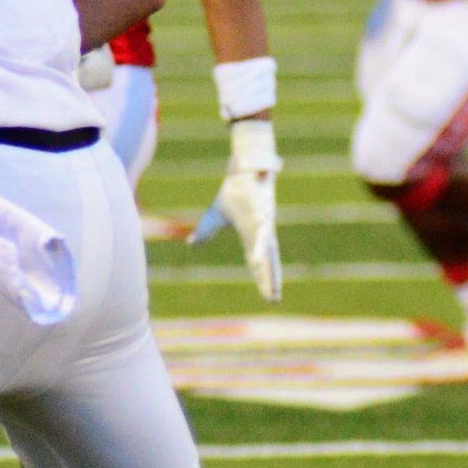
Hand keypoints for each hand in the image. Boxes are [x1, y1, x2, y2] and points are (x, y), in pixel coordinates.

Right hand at [198, 117, 281, 301]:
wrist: (242, 168)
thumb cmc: (233, 190)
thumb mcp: (215, 216)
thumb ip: (206, 232)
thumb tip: (192, 245)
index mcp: (253, 235)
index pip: (259, 263)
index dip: (263, 279)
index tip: (269, 297)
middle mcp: (263, 232)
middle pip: (268, 262)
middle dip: (271, 281)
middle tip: (274, 300)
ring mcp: (265, 222)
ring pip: (268, 249)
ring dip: (270, 268)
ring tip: (273, 287)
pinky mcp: (264, 210)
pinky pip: (263, 229)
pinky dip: (262, 243)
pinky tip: (262, 255)